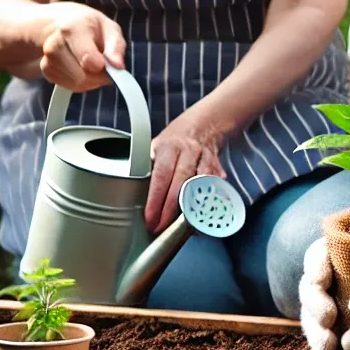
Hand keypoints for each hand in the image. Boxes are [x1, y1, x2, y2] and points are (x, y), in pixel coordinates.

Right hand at [40, 2, 125, 92]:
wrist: (64, 23)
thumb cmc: (91, 26)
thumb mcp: (110, 28)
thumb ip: (116, 47)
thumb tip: (118, 67)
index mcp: (73, 29)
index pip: (87, 58)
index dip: (102, 67)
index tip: (109, 64)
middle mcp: (55, 43)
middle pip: (83, 76)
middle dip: (100, 76)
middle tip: (105, 64)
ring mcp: (48, 58)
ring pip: (77, 83)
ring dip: (92, 80)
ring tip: (93, 63)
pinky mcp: (46, 70)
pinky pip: (71, 86)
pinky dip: (82, 82)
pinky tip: (82, 67)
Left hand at [145, 108, 226, 232]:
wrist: (204, 124)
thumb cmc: (175, 140)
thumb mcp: (156, 146)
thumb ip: (148, 167)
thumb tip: (132, 193)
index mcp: (168, 147)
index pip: (161, 176)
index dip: (155, 199)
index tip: (150, 218)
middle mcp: (188, 151)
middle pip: (181, 182)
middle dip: (170, 208)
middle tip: (161, 226)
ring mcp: (205, 158)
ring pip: (200, 185)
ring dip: (191, 205)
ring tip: (182, 224)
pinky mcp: (217, 165)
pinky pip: (215, 184)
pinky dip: (210, 198)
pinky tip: (205, 211)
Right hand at [299, 194, 349, 349]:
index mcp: (333, 250)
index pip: (317, 256)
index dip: (317, 267)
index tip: (324, 277)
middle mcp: (326, 276)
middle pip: (310, 290)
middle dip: (315, 305)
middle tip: (328, 317)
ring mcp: (329, 301)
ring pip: (312, 317)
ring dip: (316, 332)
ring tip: (329, 346)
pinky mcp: (337, 325)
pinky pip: (323, 336)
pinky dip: (324, 348)